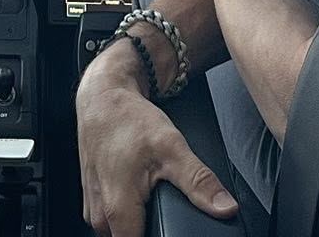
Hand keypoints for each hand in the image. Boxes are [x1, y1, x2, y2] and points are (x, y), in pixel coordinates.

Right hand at [76, 51, 238, 236]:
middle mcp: (99, 215)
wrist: (103, 96)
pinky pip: (111, 221)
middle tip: (167, 208)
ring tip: (153, 201)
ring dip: (138, 224)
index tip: (178, 231)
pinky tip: (140, 196)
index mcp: (117, 210)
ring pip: (119, 233)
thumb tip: (226, 208)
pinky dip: (129, 214)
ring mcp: (93, 208)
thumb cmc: (129, 118)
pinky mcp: (92, 199)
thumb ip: (199, 182)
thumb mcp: (171, 146)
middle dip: (154, 232)